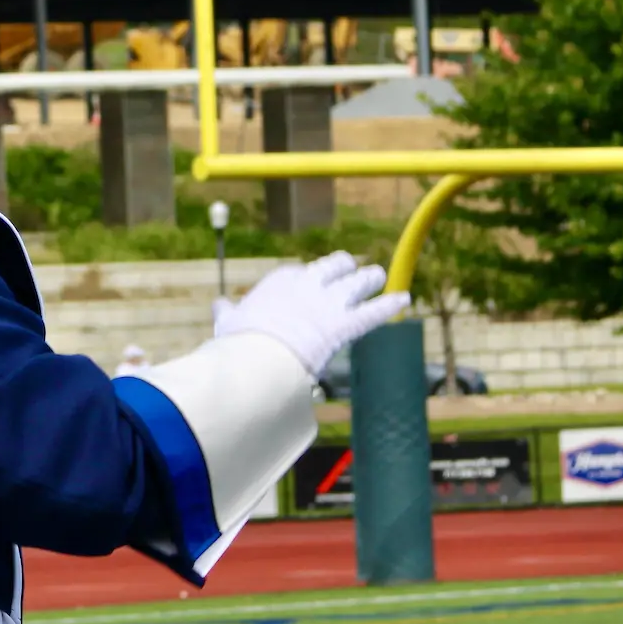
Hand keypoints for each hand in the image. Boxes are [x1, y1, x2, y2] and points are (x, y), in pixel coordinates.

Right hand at [211, 251, 408, 379]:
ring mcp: (329, 303)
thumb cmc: (239, 342)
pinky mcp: (345, 324)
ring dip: (370, 278)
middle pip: (334, 267)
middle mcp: (309, 283)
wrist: (259, 356)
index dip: (309, 278)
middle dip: (344, 267)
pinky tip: (405, 298)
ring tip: (377, 275)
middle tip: (351, 269)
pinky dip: (390, 304)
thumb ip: (227, 311)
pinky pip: (373, 312)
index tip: (310, 283)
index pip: (301, 272)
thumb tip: (218, 305)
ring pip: (358, 282)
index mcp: (281, 279)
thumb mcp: (228, 322)